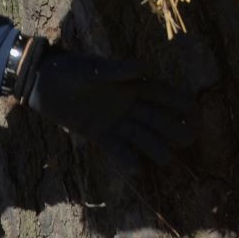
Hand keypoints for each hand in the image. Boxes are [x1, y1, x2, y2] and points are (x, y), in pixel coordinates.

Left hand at [19, 44, 194, 169]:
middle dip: (173, 127)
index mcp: (130, 83)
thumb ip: (116, 71)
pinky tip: (136, 169)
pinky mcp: (98, 133)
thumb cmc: (68, 68)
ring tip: (168, 159)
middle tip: (190, 139)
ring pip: (140, 135)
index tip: (197, 113)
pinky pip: (116, 148)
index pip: (161, 94)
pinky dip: (125, 159)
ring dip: (153, 145)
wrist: (42, 81)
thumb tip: (143, 69)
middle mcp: (127, 102)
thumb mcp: (91, 68)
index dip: (180, 102)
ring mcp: (113, 120)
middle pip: (155, 117)